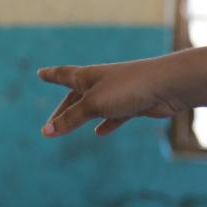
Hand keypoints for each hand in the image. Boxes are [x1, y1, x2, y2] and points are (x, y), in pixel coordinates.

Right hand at [37, 58, 183, 137]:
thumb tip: (46, 132)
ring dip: (80, 117)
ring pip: (93, 107)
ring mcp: (117, 94)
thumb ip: (70, 119)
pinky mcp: (132, 105)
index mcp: (87, 77)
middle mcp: (101, 83)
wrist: (166, 86)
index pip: (63, 75)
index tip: (40, 73)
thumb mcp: (93, 105)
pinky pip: (114, 116)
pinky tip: (100, 133)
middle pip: (75, 97)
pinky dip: (106, 124)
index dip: (51, 75)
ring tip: (69, 127)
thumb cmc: (127, 89)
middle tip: (50, 122)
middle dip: (62, 110)